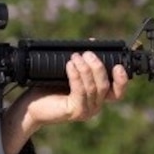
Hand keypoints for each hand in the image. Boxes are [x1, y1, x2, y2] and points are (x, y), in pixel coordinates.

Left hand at [1, 51, 127, 153]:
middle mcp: (95, 106)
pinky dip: (76, 76)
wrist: (31, 104)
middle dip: (97, 67)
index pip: (117, 91)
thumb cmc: (49, 87)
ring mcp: (86, 111)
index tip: (118, 65)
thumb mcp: (70, 72)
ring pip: (93, 88)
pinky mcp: (75, 112)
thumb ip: (83, 61)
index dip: (122, 80)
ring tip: (75, 57)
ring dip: (85, 69)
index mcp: (97, 97)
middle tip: (86, 53)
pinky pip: (80, 91)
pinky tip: (70, 66)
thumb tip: (92, 42)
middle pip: (105, 86)